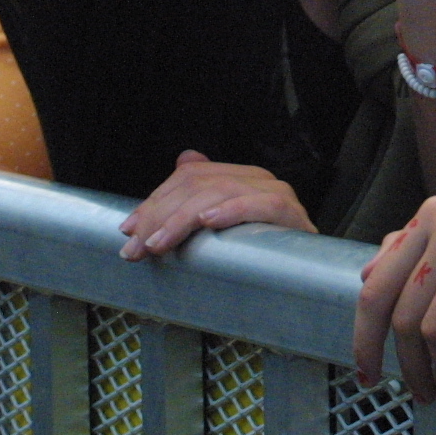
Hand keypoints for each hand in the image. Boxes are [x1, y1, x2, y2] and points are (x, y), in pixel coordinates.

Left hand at [118, 150, 313, 257]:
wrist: (306, 275)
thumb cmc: (260, 253)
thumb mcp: (222, 226)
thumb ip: (201, 196)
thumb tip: (184, 159)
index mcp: (239, 177)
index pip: (189, 176)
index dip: (155, 200)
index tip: (128, 230)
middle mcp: (257, 178)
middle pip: (199, 182)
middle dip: (159, 215)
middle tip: (136, 247)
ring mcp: (275, 193)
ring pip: (221, 191)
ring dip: (183, 219)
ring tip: (159, 243)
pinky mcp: (291, 213)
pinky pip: (262, 205)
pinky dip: (233, 211)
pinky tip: (209, 222)